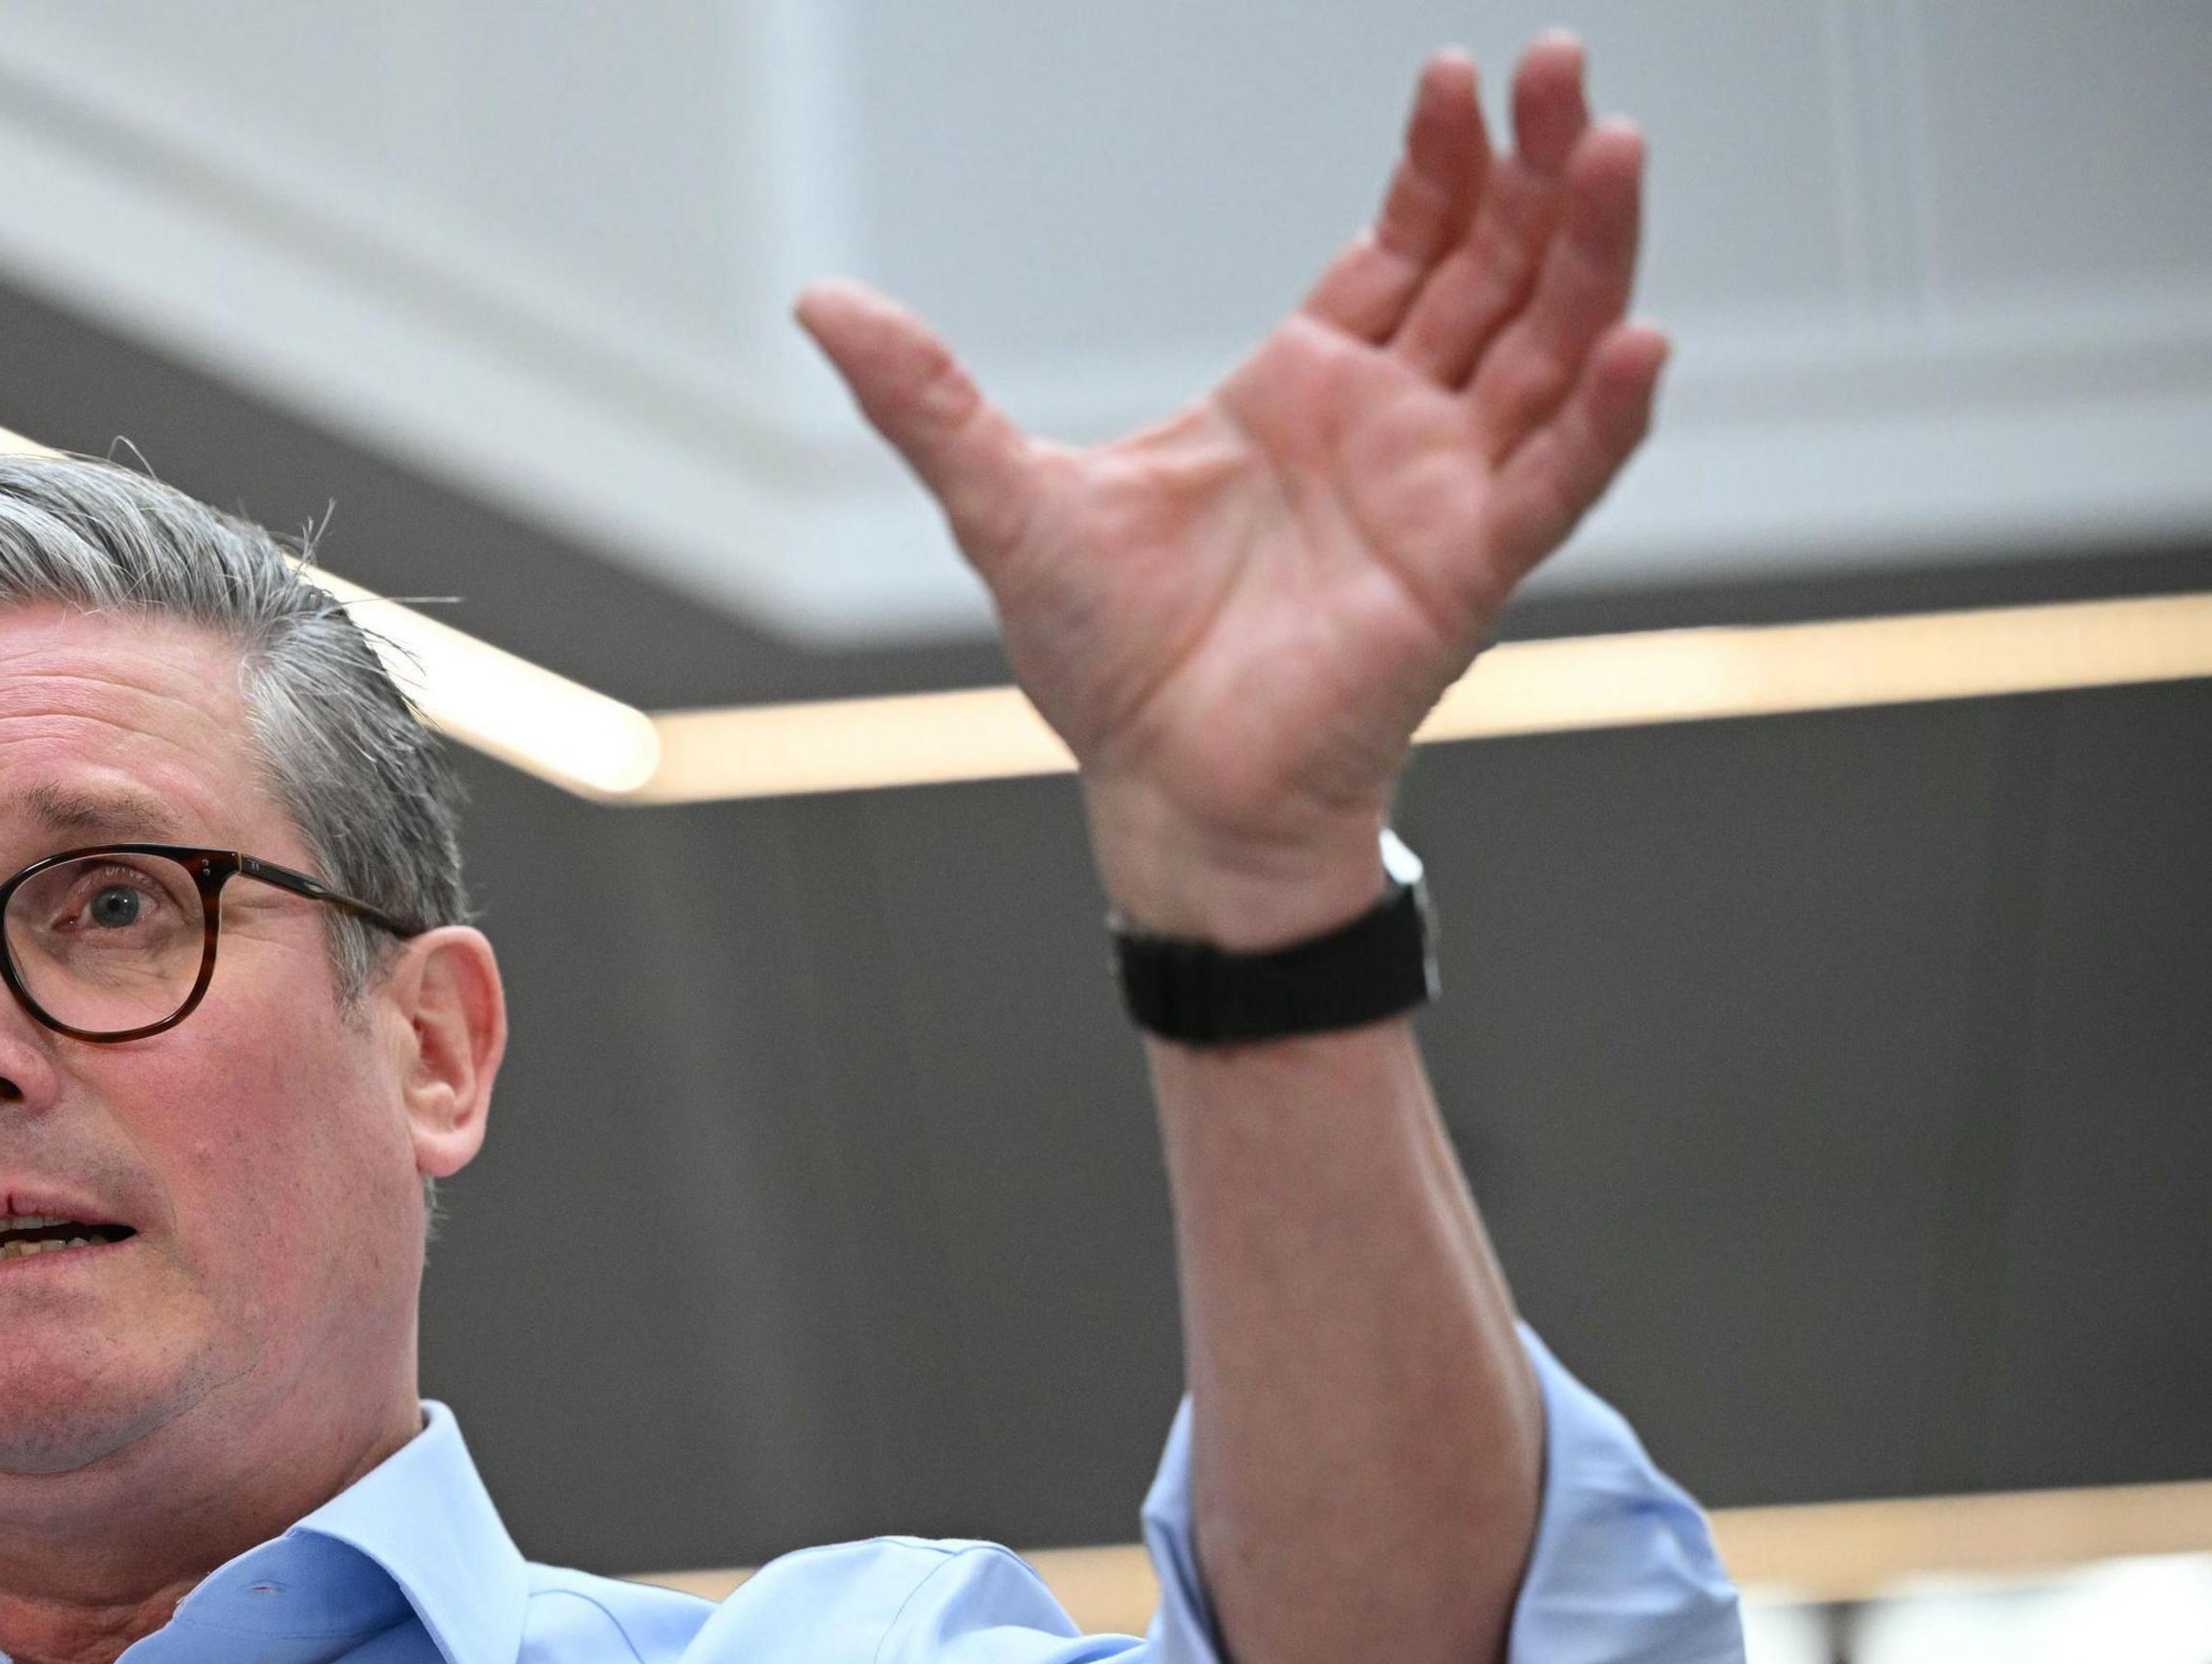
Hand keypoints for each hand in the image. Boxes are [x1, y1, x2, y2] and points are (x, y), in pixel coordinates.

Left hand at [799, 34, 1660, 946]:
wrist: (1161, 799)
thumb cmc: (1107, 666)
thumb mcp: (1002, 500)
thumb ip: (926, 396)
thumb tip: (818, 301)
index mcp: (1305, 389)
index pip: (1404, 242)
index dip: (1438, 160)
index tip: (1454, 72)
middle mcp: (1393, 426)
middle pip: (1495, 267)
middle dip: (1535, 165)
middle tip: (1567, 63)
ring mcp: (1441, 493)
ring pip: (1548, 345)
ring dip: (1590, 252)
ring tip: (1617, 149)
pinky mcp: (1466, 573)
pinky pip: (1559, 480)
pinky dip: (1604, 413)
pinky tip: (1636, 337)